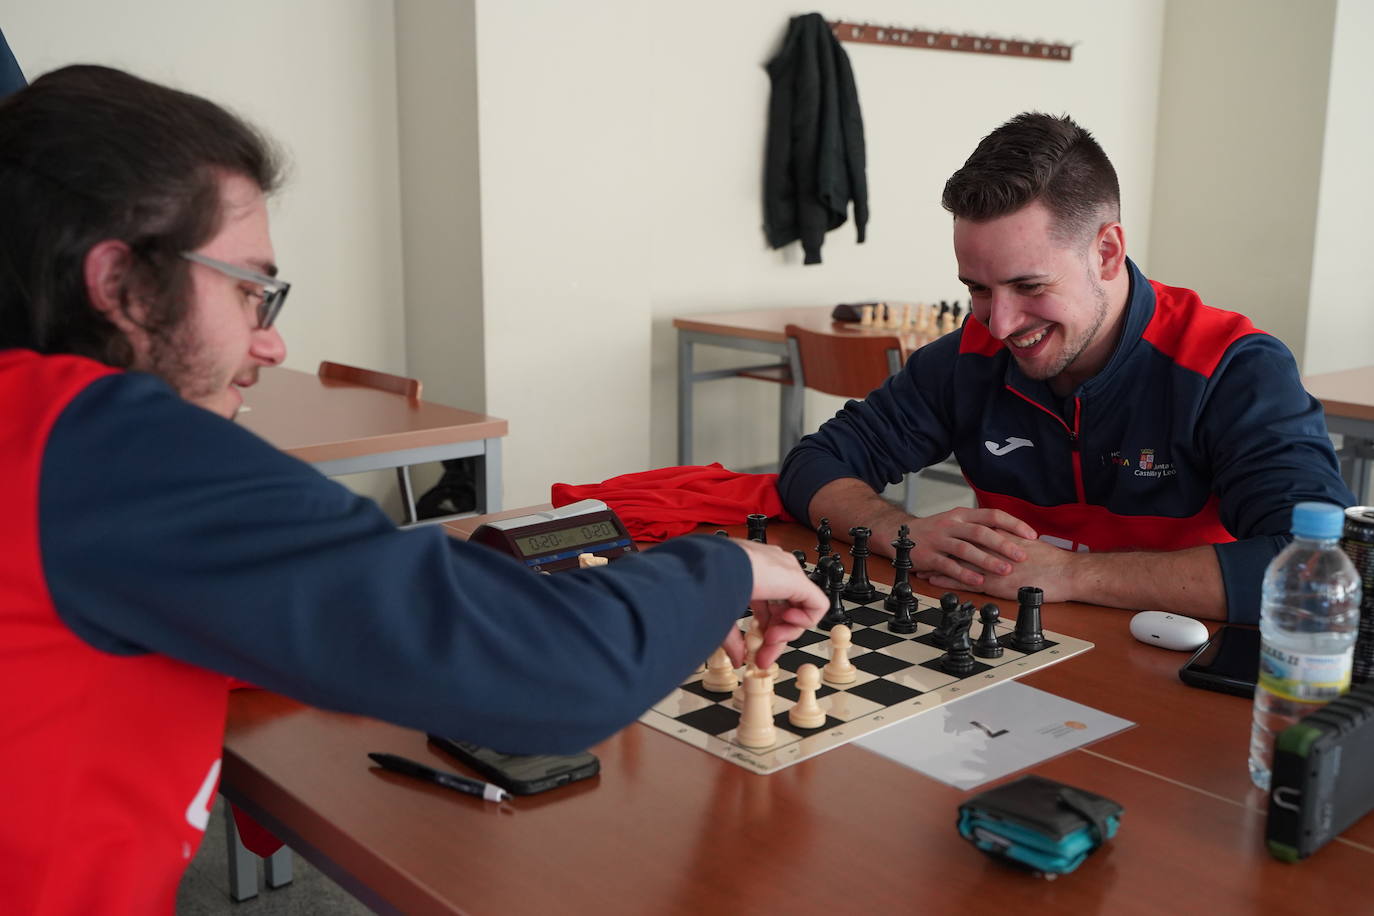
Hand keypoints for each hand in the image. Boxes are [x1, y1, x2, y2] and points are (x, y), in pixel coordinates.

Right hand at [721, 539, 826, 669]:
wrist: (716, 569)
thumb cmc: (710, 584)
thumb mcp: (722, 617)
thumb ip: (733, 639)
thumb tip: (738, 659)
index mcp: (752, 572)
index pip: (767, 607)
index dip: (764, 631)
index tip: (755, 653)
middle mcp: (772, 570)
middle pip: (783, 612)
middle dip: (774, 638)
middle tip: (764, 657)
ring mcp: (786, 572)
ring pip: (798, 610)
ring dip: (786, 632)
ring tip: (770, 639)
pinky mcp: (799, 580)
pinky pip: (816, 605)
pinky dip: (804, 621)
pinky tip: (784, 623)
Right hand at [906, 508, 1036, 588]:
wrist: (899, 535)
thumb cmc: (935, 532)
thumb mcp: (957, 523)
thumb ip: (980, 528)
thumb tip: (1012, 536)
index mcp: (963, 515)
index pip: (992, 515)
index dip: (1013, 524)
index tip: (1031, 535)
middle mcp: (952, 525)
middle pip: (980, 532)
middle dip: (1003, 544)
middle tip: (1022, 556)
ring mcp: (939, 540)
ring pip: (966, 549)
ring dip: (986, 560)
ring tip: (1004, 570)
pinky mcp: (928, 556)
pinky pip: (948, 565)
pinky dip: (964, 574)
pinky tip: (978, 581)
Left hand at [927, 534, 1073, 600]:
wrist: (1068, 574)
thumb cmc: (1054, 561)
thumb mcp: (1030, 544)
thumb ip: (1013, 540)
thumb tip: (1003, 538)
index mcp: (1003, 537)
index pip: (973, 532)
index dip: (955, 533)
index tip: (941, 533)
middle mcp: (994, 549)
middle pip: (960, 545)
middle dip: (942, 546)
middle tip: (925, 545)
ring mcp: (993, 566)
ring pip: (958, 562)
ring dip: (939, 563)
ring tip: (921, 563)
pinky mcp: (995, 583)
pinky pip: (965, 581)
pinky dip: (948, 579)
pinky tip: (935, 579)